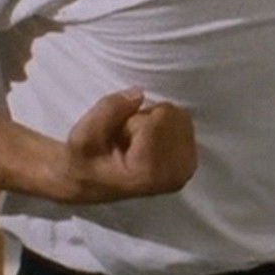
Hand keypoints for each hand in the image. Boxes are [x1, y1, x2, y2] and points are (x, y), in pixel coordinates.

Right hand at [55, 88, 197, 200]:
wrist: (89, 181)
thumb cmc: (85, 160)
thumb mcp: (84, 134)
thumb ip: (109, 110)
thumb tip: (139, 93)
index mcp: (150, 172)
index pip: (157, 118)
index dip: (132, 120)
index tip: (117, 140)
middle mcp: (175, 175)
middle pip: (173, 115)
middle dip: (146, 120)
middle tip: (127, 140)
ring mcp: (185, 171)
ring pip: (179, 117)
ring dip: (155, 123)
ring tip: (135, 143)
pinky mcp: (189, 165)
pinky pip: (185, 124)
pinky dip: (166, 127)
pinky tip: (149, 145)